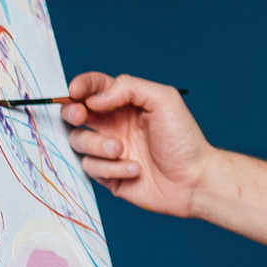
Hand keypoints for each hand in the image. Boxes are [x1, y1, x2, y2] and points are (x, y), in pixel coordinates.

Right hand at [61, 73, 218, 218]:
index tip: (76, 92)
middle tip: (81, 116)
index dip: (81, 86)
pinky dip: (112, 168)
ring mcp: (109, 150)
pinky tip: (135, 169)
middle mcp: (114, 124)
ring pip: (79, 141)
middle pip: (75, 113)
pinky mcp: (108, 175)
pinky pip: (91, 168)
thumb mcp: (163, 99)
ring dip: (97, 144)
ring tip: (122, 149)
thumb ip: (128, 87)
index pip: (94, 88)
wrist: (194, 179)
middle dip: (72, 113)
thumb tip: (94, 99)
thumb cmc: (183, 138)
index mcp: (125, 103)